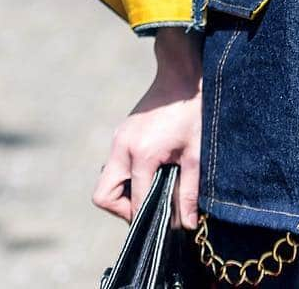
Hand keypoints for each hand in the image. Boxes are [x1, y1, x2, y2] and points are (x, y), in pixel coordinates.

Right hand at [92, 28, 202, 227]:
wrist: (181, 74)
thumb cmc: (191, 111)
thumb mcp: (195, 153)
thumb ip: (189, 190)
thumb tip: (186, 223)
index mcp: (141, 154)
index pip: (135, 202)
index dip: (149, 219)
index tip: (164, 224)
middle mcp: (122, 147)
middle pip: (103, 196)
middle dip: (123, 209)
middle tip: (148, 207)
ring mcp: (118, 139)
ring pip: (106, 180)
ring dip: (123, 192)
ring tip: (151, 188)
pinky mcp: (120, 133)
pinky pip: (113, 165)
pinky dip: (126, 175)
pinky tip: (150, 170)